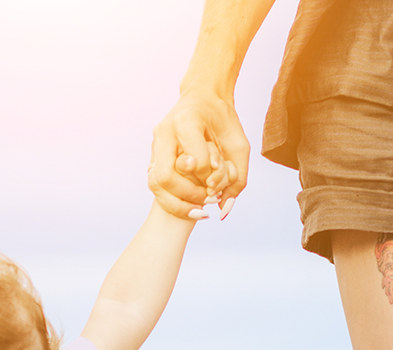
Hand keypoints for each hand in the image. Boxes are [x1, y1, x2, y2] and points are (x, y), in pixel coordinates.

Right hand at [149, 87, 249, 219]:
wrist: (204, 97)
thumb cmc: (223, 121)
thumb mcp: (239, 146)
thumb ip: (237, 179)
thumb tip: (223, 211)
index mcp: (186, 121)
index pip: (194, 161)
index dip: (208, 175)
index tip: (218, 177)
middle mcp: (164, 132)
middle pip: (166, 177)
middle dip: (188, 195)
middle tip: (208, 199)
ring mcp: (155, 144)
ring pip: (156, 184)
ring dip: (177, 202)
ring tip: (198, 207)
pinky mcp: (152, 155)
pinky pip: (155, 184)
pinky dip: (171, 199)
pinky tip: (189, 204)